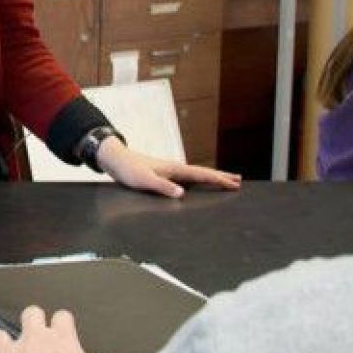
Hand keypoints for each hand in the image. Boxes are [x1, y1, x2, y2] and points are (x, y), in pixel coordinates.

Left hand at [0, 307, 104, 352]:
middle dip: (34, 322)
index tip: (64, 331)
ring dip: (5, 344)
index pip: (62, 316)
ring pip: (0, 335)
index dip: (62, 324)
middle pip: (31, 313)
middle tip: (38, 337)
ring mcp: (10, 352)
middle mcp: (33, 339)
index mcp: (61, 339)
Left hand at [96, 137, 240, 197]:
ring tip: (223, 181)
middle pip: (202, 172)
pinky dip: (197, 181)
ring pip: (195, 175)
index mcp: (174, 168)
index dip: (219, 179)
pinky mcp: (162, 174)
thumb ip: (162, 187)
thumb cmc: (128, 169)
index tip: (235, 184)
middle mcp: (174, 168)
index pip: (202, 174)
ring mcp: (169, 170)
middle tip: (238, 181)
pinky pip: (186, 178)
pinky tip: (196, 185)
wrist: (114, 158)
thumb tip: (182, 194)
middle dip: (220, 177)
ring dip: (210, 178)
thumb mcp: (145, 180)